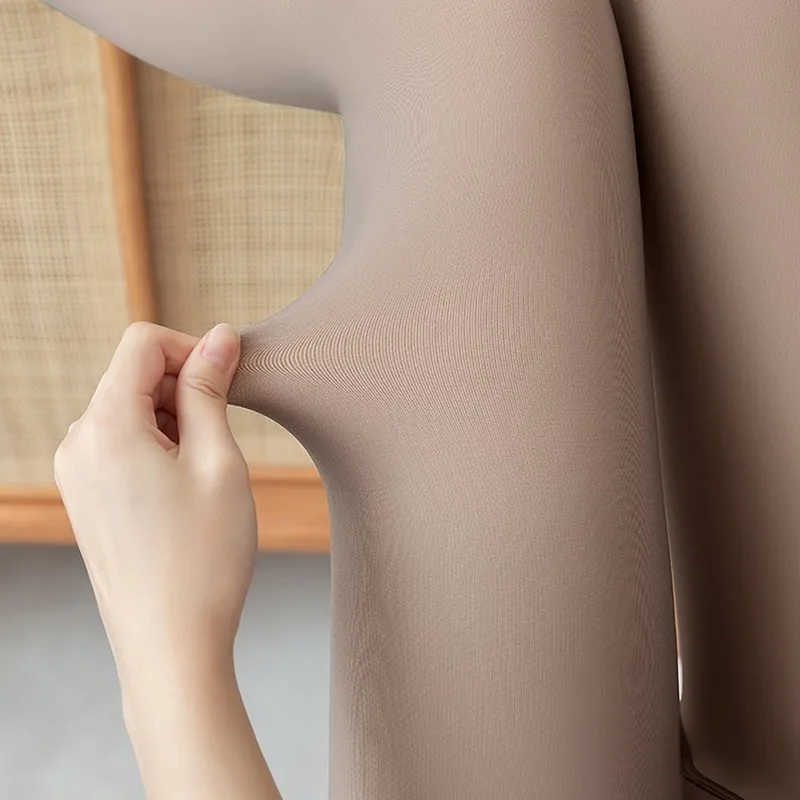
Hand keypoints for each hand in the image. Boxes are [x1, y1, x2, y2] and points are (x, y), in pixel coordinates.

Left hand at [54, 321, 257, 685]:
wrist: (170, 644)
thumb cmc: (202, 557)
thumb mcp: (218, 460)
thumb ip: (211, 389)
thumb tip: (220, 335)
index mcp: (105, 426)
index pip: (143, 343)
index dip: (192, 349)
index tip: (229, 382)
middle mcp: (77, 443)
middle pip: (134, 375)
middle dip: (184, 390)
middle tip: (222, 443)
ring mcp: (75, 472)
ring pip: (130, 409)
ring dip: (174, 422)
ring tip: (202, 476)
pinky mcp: (84, 495)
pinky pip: (120, 442)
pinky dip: (157, 447)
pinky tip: (182, 490)